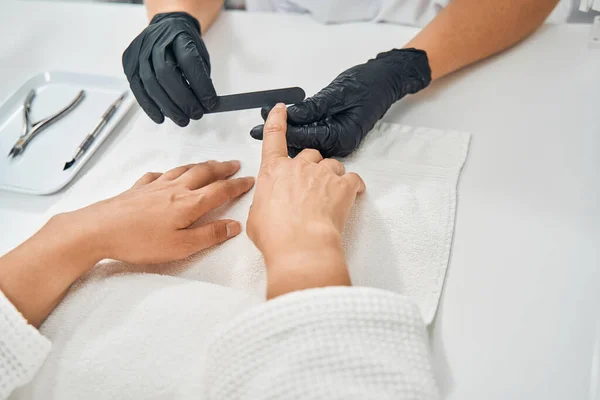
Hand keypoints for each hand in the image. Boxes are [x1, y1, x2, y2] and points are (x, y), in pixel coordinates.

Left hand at [0, 161, 252, 325]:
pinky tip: (165, 175)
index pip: (221, 190)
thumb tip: (234, 226)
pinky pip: (157, 175)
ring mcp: (155, 187)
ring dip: (200, 166)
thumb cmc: (139, 241)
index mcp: (189, 203)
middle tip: (234, 165)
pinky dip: (168, 173)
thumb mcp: (181, 246)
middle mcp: (175, 189)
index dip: (238, 185)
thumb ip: (210, 235)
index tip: (250, 180)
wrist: (98, 229)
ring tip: (209, 165)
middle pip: (204, 173)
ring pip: (183, 170)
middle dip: (222, 168)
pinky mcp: (137, 189)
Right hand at [123, 12, 216, 126]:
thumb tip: (205, 105)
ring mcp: (139, 51)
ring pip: (150, 83)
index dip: (201, 85)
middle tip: (196, 114)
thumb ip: (201, 77)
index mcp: (178, 34)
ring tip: (183, 120)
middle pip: (166, 73)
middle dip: (183, 99)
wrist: (165, 28)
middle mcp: (155, 40)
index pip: (189, 61)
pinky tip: (161, 118)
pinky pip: (137, 88)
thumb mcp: (199, 53)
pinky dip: (149, 106)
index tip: (211, 103)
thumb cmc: (184, 45)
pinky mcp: (129, 64)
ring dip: (167, 107)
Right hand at [247, 104, 365, 297]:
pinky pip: (353, 179)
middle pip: (309, 154)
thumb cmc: (276, 236)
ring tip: (330, 197)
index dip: (278, 120)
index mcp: (273, 171)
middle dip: (311, 167)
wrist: (301, 246)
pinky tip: (352, 195)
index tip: (281, 109)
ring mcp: (322, 174)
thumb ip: (264, 204)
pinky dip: (354, 186)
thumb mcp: (256, 218)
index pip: (274, 137)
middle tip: (311, 187)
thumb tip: (269, 206)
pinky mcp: (343, 186)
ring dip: (332, 176)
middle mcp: (298, 167)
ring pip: (332, 165)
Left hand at [250, 49, 430, 157]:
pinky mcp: (335, 134)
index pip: (304, 138)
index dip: (279, 132)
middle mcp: (339, 143)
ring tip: (266, 122)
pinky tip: (286, 122)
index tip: (258, 128)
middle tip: (256, 126)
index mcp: (341, 136)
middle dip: (279, 135)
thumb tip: (292, 115)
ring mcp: (337, 140)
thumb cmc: (367, 84)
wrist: (385, 80)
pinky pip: (313, 135)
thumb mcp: (338, 93)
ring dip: (288, 133)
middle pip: (302, 144)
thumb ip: (314, 107)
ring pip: (306, 142)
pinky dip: (299, 130)